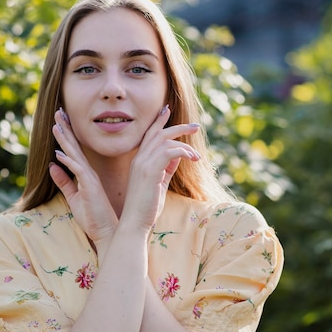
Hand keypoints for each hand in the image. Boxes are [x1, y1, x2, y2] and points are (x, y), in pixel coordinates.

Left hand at [49, 109, 117, 245]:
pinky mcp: (90, 187)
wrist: (106, 232)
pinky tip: (59, 153)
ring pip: (76, 154)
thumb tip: (52, 165)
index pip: (74, 151)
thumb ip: (64, 181)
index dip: (66, 135)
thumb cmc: (93, 217)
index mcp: (85, 175)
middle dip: (65, 129)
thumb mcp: (73, 197)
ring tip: (56, 124)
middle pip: (75, 147)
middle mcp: (89, 173)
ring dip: (65, 140)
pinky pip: (78, 171)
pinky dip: (69, 161)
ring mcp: (90, 179)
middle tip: (58, 111)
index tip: (59, 120)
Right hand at [121, 105, 200, 230]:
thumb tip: (178, 156)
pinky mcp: (150, 171)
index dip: (159, 122)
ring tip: (197, 154)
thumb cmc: (146, 206)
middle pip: (158, 133)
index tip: (167, 110)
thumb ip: (166, 168)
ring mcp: (143, 164)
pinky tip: (192, 159)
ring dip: (185, 143)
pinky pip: (169, 152)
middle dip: (178, 126)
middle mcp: (139, 159)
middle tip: (196, 125)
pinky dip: (183, 152)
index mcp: (139, 161)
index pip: (149, 135)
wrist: (135, 222)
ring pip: (165, 140)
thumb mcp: (159, 183)